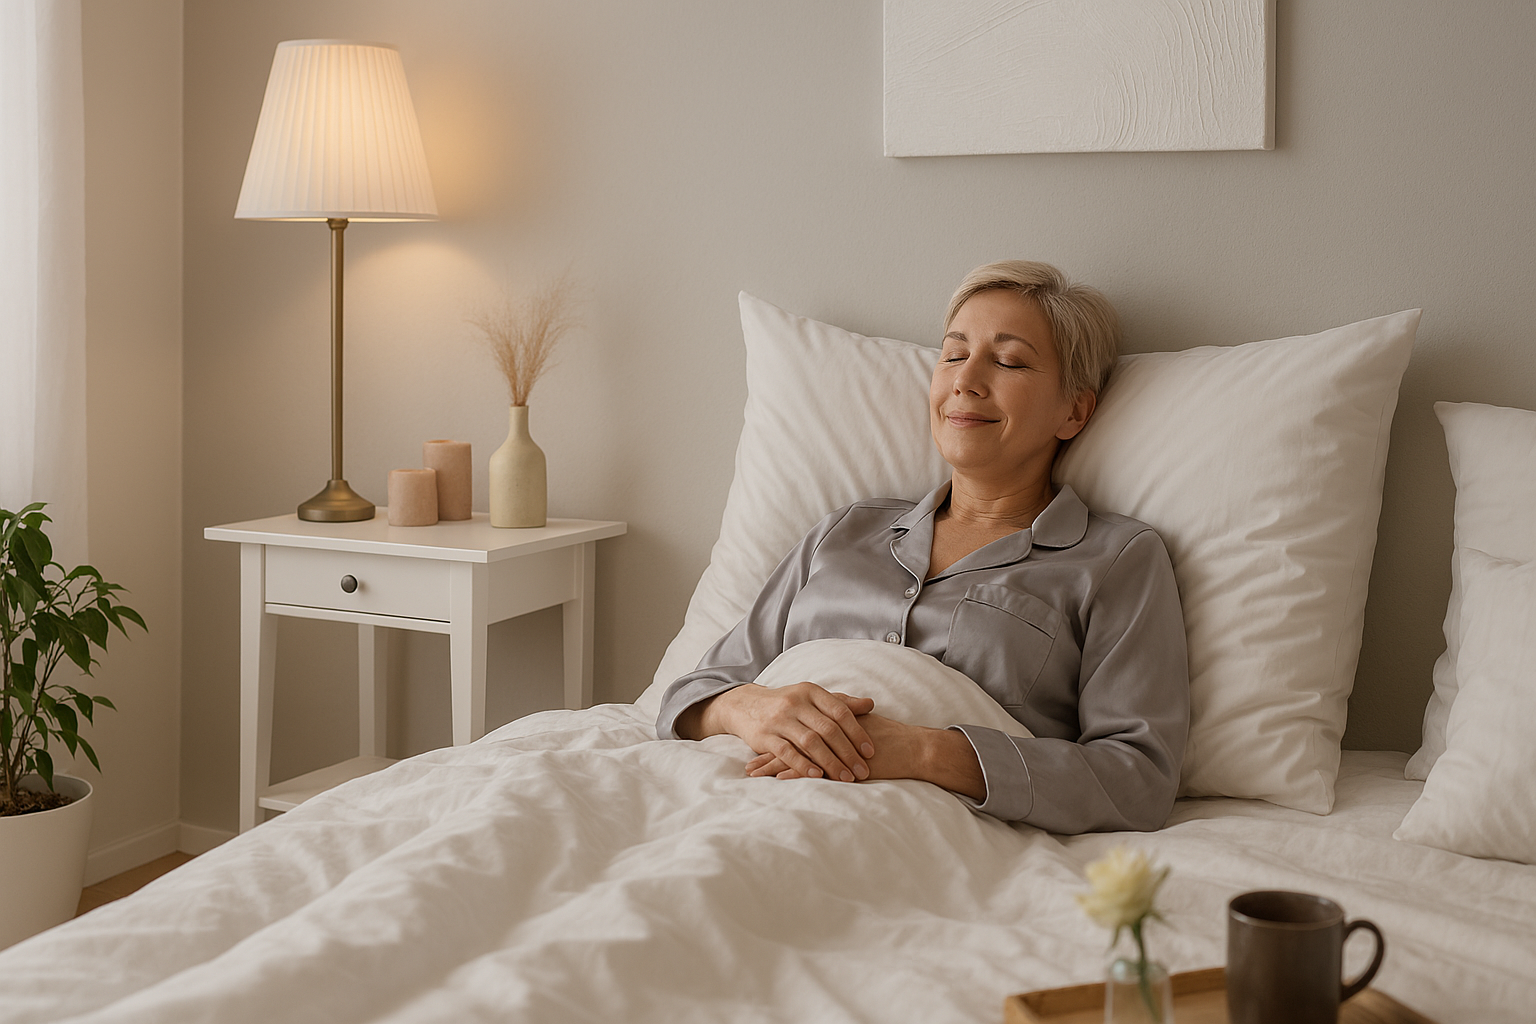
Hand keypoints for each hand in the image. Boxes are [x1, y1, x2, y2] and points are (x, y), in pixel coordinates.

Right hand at [683, 682, 875, 781]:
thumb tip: (870, 704)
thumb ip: (840, 702)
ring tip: (846, 778)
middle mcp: (795, 703)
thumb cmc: (787, 704)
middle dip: (848, 753)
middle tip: (863, 771)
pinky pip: (787, 752)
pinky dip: (803, 765)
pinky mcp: (764, 736)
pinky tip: (818, 776)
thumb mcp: (811, 698)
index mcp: (810, 691)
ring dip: (831, 762)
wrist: (745, 705)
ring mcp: (779, 719)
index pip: (840, 712)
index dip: (857, 733)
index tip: (870, 752)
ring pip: (810, 742)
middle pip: (827, 729)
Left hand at [747, 712, 986, 801]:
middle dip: (769, 754)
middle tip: (748, 765)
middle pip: (791, 742)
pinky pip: (814, 769)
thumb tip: (827, 733)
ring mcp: (833, 748)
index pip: (798, 730)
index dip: (779, 738)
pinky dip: (795, 774)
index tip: (759, 746)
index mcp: (831, 724)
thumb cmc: (889, 741)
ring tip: (754, 775)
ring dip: (774, 767)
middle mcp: (828, 733)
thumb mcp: (861, 729)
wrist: (910, 748)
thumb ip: (843, 727)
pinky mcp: (841, 763)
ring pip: (798, 756)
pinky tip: (779, 782)